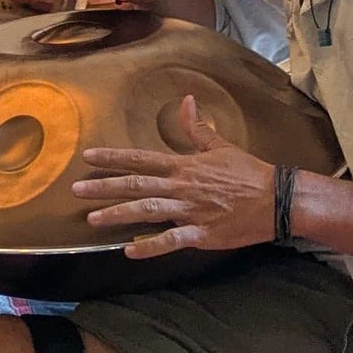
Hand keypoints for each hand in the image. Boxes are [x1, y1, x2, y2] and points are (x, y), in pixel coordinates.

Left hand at [73, 94, 274, 258]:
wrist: (276, 199)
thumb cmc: (248, 173)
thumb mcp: (221, 146)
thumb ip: (198, 128)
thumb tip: (187, 101)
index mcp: (184, 166)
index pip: (141, 159)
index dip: (113, 158)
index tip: (88, 157)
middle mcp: (181, 186)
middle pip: (136, 185)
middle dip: (104, 187)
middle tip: (76, 189)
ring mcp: (189, 210)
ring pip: (147, 211)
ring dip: (118, 214)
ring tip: (93, 219)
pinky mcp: (200, 233)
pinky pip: (170, 240)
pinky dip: (149, 247)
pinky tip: (129, 251)